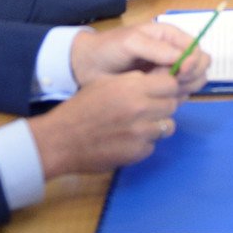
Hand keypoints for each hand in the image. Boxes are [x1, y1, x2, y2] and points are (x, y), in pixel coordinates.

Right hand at [28, 70, 184, 177]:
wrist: (60, 140)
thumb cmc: (80, 108)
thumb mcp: (105, 83)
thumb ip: (133, 81)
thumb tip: (157, 80)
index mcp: (133, 87)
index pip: (171, 84)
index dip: (166, 87)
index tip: (159, 91)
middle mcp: (141, 109)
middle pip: (172, 105)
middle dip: (162, 106)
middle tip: (148, 109)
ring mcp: (141, 133)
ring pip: (167, 126)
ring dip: (157, 125)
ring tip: (140, 125)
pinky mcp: (137, 152)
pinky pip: (153, 145)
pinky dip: (144, 143)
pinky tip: (128, 140)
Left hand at [69, 21, 208, 87]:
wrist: (86, 66)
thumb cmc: (108, 48)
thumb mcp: (132, 42)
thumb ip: (159, 49)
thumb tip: (185, 60)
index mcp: (170, 36)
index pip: (197, 49)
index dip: (194, 62)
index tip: (179, 73)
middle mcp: (174, 53)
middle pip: (201, 66)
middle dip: (189, 77)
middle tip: (167, 84)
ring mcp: (168, 72)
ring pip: (193, 83)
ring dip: (181, 89)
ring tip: (157, 89)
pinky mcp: (160, 88)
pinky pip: (179, 95)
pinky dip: (173, 98)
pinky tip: (155, 98)